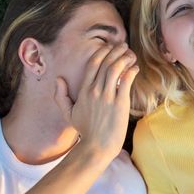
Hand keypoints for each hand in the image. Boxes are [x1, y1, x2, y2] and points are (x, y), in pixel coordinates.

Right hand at [54, 43, 138, 160]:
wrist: (96, 147)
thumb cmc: (85, 131)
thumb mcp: (68, 113)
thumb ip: (61, 96)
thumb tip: (58, 79)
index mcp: (84, 91)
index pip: (93, 64)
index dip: (102, 52)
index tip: (110, 47)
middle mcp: (95, 91)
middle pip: (106, 63)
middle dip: (115, 51)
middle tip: (123, 46)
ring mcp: (107, 97)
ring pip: (116, 69)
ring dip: (124, 58)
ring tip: (130, 54)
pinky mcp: (120, 103)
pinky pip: (126, 81)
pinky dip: (131, 72)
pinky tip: (135, 69)